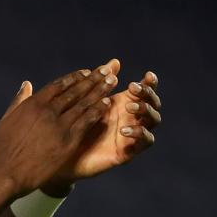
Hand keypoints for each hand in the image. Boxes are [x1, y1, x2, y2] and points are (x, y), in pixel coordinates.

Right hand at [0, 61, 119, 197]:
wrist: (6, 174)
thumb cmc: (3, 149)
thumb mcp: (7, 119)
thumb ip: (19, 101)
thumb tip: (27, 84)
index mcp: (33, 104)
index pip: (58, 85)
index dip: (74, 77)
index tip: (86, 72)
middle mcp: (47, 111)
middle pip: (75, 91)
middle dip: (92, 79)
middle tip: (106, 70)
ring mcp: (59, 126)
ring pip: (84, 104)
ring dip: (99, 91)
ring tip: (112, 82)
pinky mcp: (68, 142)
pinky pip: (87, 122)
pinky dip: (98, 111)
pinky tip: (107, 104)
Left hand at [42, 65, 161, 192]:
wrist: (62, 155)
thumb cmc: (73, 125)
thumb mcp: (85, 101)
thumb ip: (98, 82)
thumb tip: (114, 61)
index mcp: (123, 102)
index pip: (145, 90)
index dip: (150, 83)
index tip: (148, 75)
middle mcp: (131, 117)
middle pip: (153, 102)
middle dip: (148, 94)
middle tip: (133, 89)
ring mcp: (132, 133)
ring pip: (154, 120)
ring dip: (145, 110)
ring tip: (128, 106)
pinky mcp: (129, 150)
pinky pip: (145, 141)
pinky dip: (140, 133)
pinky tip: (125, 129)